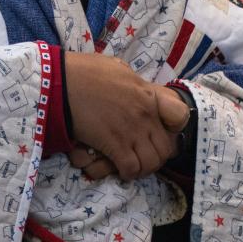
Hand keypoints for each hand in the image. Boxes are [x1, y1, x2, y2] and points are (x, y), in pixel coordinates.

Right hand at [62, 52, 190, 181]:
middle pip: (166, 147)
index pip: (180, 116)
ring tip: (133, 167)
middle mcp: (145, 115)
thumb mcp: (117, 68)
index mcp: (148, 95)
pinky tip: (120, 170)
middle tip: (143, 157)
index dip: (173, 128)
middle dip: (157, 156)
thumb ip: (130, 80)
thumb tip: (132, 83)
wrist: (62, 82)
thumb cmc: (85, 71)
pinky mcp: (114, 144)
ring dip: (143, 168)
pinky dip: (127, 173)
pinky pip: (131, 168)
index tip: (159, 133)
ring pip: (151, 162)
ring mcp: (131, 131)